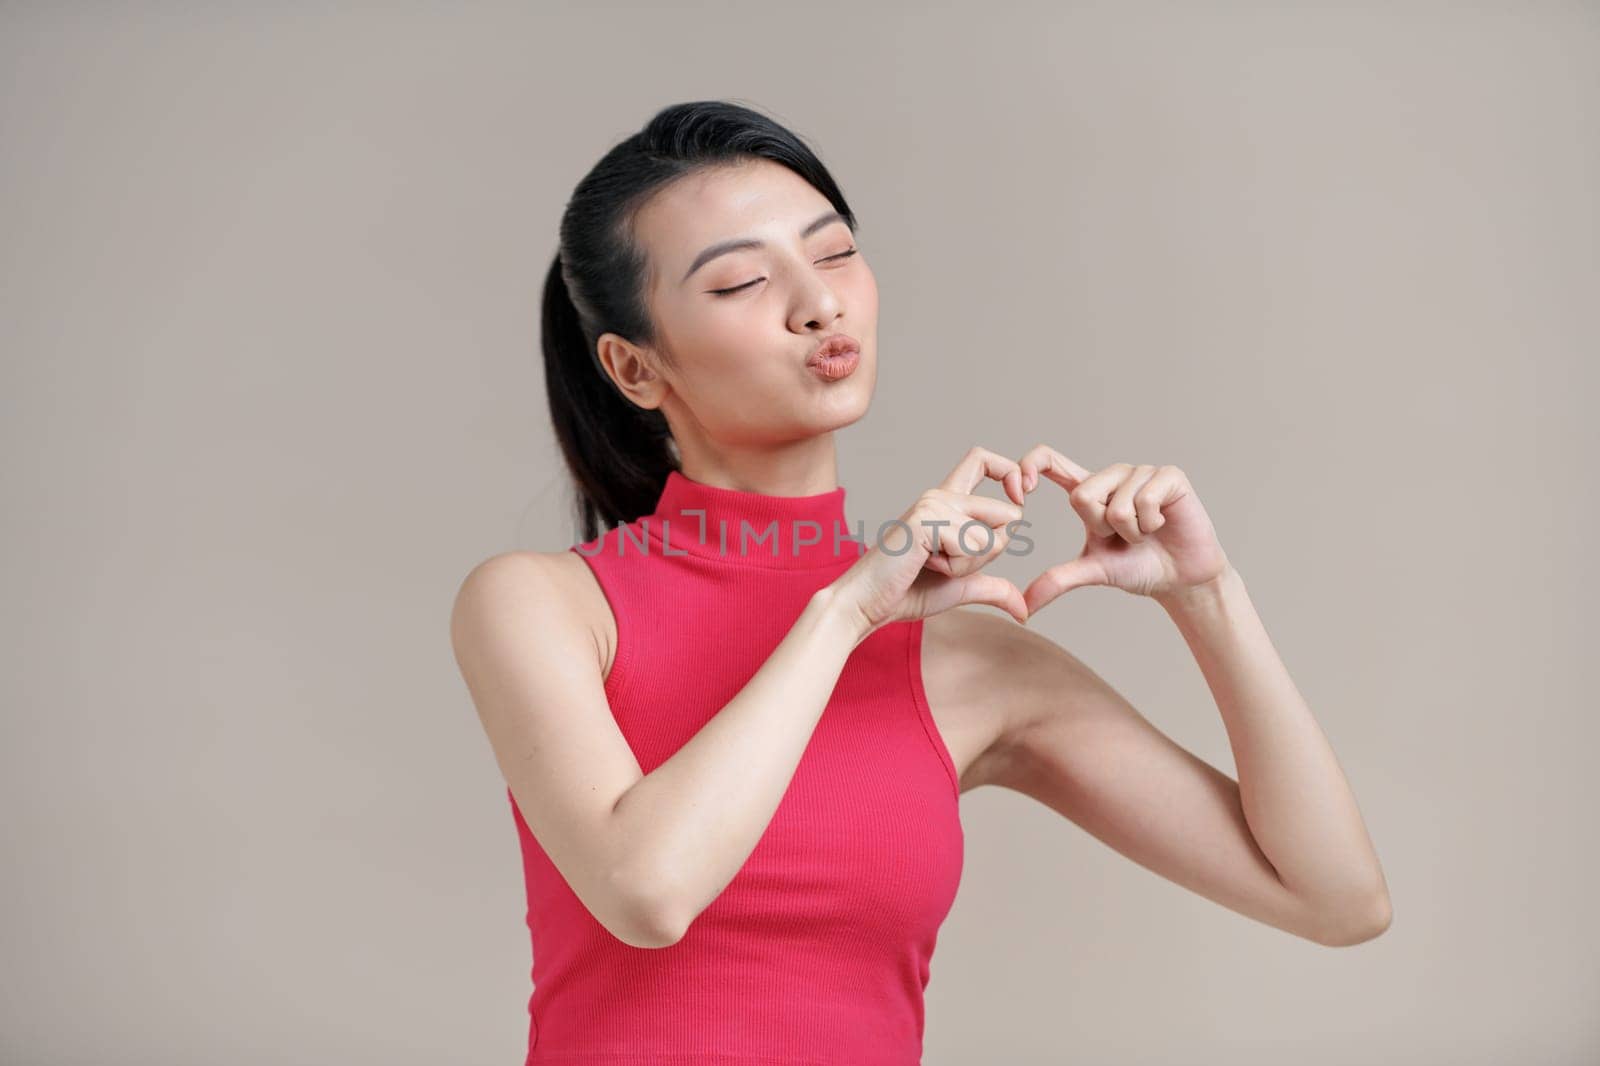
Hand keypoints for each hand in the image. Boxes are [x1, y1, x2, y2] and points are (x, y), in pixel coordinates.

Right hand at [833, 446, 1029, 636]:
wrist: (867, 603)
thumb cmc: (906, 592)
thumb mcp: (961, 586)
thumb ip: (994, 589)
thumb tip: (1024, 611)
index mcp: (948, 501)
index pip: (984, 460)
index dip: (1011, 473)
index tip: (1018, 499)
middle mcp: (941, 495)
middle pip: (1008, 514)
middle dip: (992, 553)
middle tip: (949, 563)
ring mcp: (934, 504)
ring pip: (992, 538)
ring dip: (968, 566)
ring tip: (930, 565)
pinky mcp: (927, 519)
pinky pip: (971, 546)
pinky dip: (955, 568)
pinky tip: (923, 565)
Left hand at [1016, 444, 1231, 613]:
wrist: (1181, 579)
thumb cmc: (1138, 567)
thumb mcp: (1093, 571)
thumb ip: (1057, 580)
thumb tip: (1022, 607)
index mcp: (1089, 490)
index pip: (1050, 460)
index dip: (1029, 466)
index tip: (1021, 493)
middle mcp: (1112, 475)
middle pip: (1082, 495)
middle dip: (1101, 529)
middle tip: (1123, 537)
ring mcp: (1141, 472)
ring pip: (1116, 505)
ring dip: (1131, 532)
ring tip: (1145, 532)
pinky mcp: (1169, 476)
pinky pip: (1145, 500)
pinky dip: (1151, 524)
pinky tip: (1163, 525)